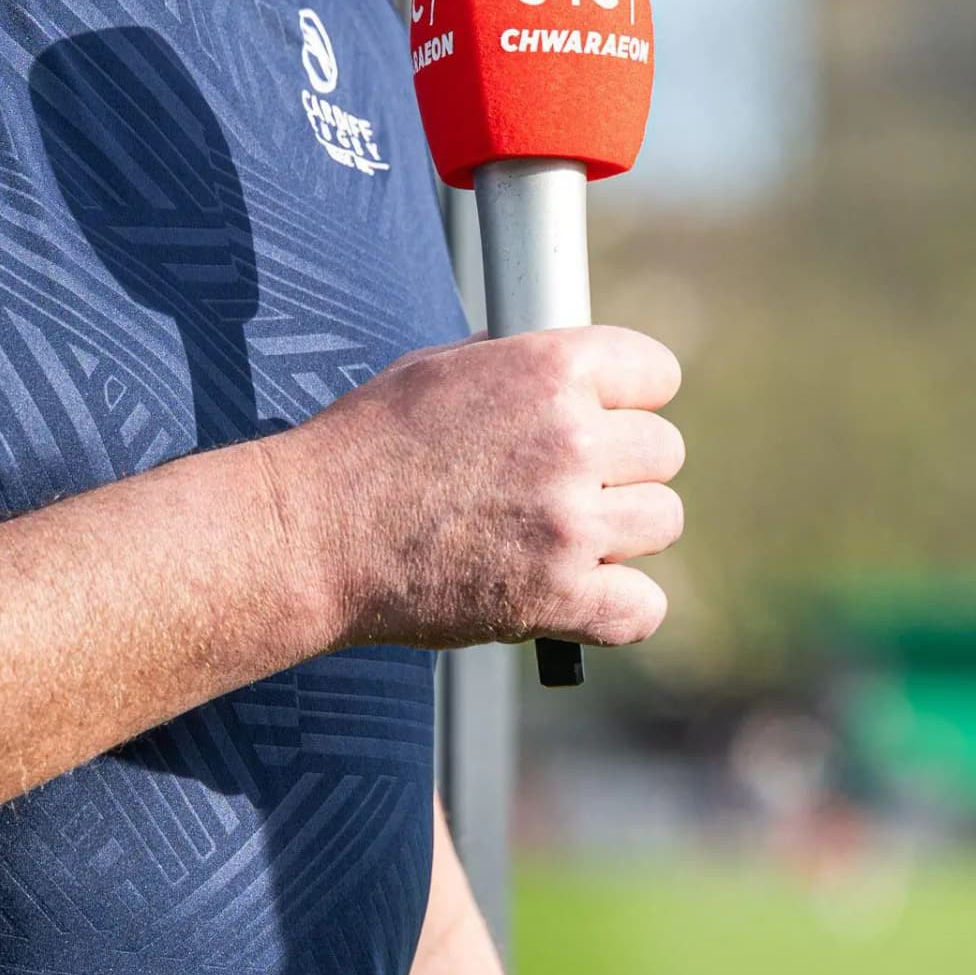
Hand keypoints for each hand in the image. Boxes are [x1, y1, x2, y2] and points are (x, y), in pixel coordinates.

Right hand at [275, 326, 684, 655]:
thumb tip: (564, 369)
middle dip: (622, 469)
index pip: (655, 373)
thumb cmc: (364, 447)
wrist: (312, 534)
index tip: (608, 419)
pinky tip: (584, 597)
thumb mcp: (440, 368)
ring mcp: (570, 521)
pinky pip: (644, 606)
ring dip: (622, 534)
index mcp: (549, 370)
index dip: (631, 398)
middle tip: (568, 488)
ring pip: (662, 521)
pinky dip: (621, 609)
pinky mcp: (559, 596)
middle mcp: (572, 438)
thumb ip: (517, 365)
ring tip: (563, 539)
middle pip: (663, 451)